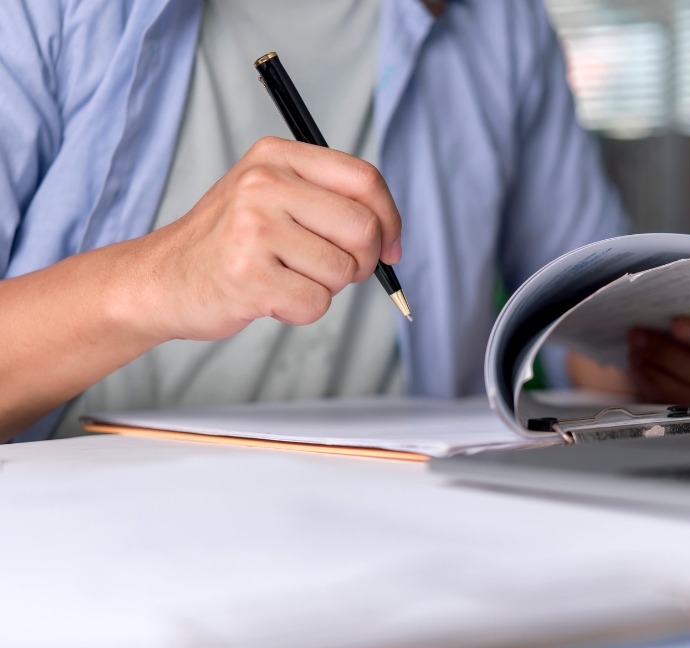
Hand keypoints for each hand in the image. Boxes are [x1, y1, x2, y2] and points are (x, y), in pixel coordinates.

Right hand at [114, 136, 401, 342]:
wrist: (159, 279)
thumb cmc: (228, 243)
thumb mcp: (272, 197)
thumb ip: (328, 201)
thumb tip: (392, 237)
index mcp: (276, 156)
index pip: (365, 179)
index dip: (390, 219)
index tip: (392, 248)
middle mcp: (263, 183)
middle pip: (364, 229)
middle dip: (362, 262)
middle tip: (335, 272)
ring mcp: (253, 227)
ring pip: (342, 271)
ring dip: (326, 288)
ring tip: (286, 278)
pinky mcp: (247, 274)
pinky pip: (315, 303)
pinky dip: (301, 310)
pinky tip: (269, 298)